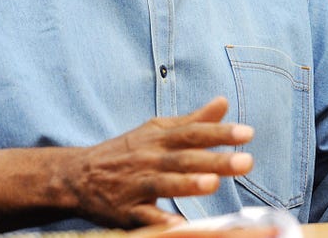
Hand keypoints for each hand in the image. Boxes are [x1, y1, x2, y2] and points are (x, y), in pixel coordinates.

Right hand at [66, 96, 254, 227]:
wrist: (78, 174)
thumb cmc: (127, 151)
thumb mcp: (157, 130)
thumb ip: (193, 120)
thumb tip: (223, 102)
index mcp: (160, 138)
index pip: (194, 132)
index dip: (220, 132)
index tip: (248, 133)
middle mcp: (150, 158)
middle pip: (185, 158)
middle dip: (215, 160)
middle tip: (247, 162)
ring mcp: (137, 184)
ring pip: (165, 183)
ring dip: (188, 183)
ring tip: (213, 183)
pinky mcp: (127, 210)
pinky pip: (146, 217)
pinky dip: (161, 221)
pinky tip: (179, 226)